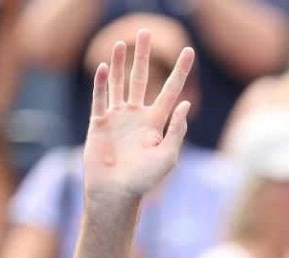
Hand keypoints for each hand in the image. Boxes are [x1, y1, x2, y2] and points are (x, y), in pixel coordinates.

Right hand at [82, 30, 193, 200]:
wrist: (115, 193)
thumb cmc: (144, 180)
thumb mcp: (168, 156)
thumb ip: (176, 129)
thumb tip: (185, 103)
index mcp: (155, 122)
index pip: (170, 90)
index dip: (180, 71)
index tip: (189, 51)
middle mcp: (136, 116)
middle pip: (140, 78)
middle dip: (143, 56)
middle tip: (145, 32)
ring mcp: (116, 118)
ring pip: (119, 84)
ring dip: (120, 63)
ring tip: (122, 43)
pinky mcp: (99, 124)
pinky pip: (100, 99)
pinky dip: (102, 83)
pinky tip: (105, 67)